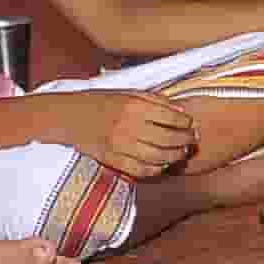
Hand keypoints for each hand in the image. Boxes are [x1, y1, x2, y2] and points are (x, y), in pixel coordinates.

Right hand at [71, 92, 200, 177]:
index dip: (185, 122)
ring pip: (158, 157)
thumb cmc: (102, 102)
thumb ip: (156, 100)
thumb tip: (181, 111)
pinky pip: (140, 170)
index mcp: (133, 106)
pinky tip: (162, 164)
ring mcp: (120, 145)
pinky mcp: (112, 160)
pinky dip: (156, 169)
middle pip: (168, 139)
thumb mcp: (129, 93)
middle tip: (192, 140)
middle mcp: (128, 126)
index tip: (190, 123)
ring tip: (181, 152)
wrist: (70, 117)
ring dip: (175, 156)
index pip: (171, 117)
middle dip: (185, 140)